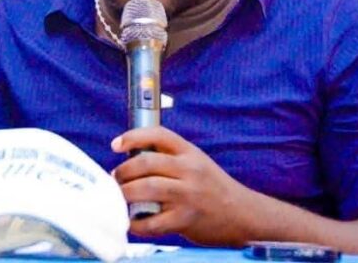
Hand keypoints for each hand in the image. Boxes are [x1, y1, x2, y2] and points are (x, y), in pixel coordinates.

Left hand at [110, 126, 250, 245]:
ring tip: (120, 198)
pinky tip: (132, 222)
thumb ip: (170, 158)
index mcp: (189, 152)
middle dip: (123, 171)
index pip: (158, 135)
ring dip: (125, 194)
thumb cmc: (212, 187)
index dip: (133, 136)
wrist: (242, 213)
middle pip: (146, 163)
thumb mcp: (196, 162)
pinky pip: (153, 222)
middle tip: (116, 178)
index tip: (116, 145)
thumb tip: (131, 159)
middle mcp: (189, 170)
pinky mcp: (186, 218)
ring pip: (146, 188)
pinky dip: (137, 223)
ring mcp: (188, 194)